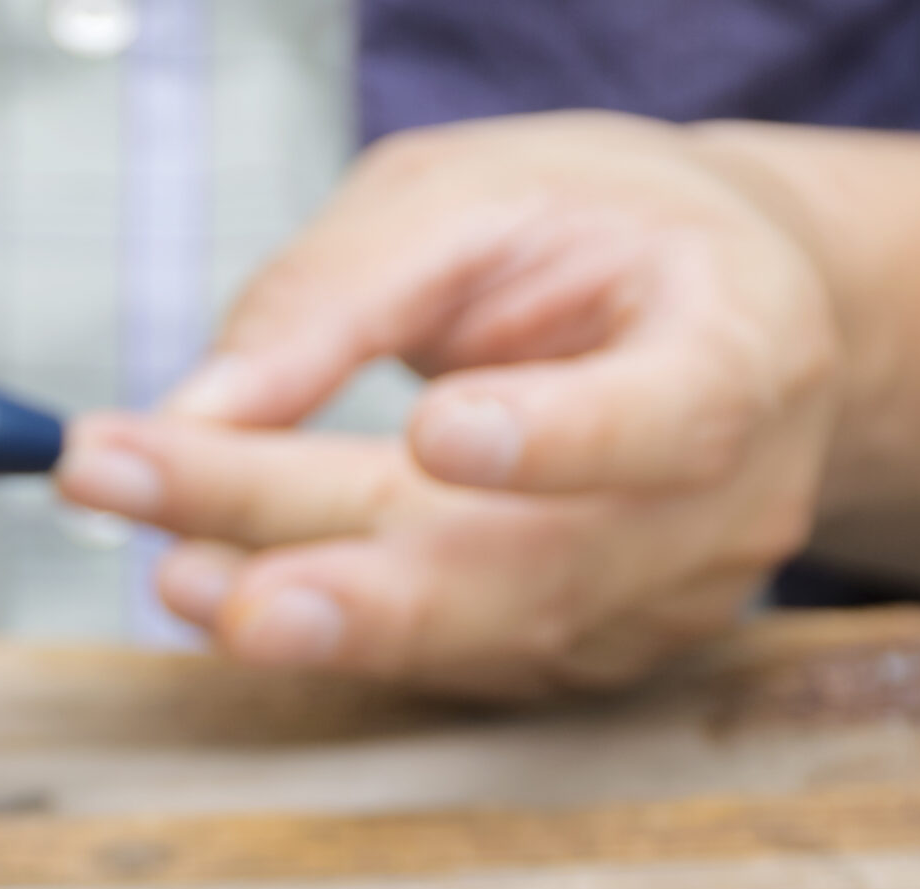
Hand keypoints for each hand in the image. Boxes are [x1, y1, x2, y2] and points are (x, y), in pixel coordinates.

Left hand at [56, 113, 838, 696]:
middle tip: (184, 560)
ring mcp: (671, 603)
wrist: (727, 318)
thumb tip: (205, 405)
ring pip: (484, 637)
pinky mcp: (602, 656)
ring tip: (178, 576)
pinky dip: (344, 637)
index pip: (672, 415)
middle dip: (345, 573)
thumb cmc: (603, 234)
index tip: (432, 436)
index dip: (557, 439)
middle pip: (532, 563)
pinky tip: (236, 595)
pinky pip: (462, 665)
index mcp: (741, 347)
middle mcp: (727, 505)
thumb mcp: (475, 193)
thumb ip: (344, 287)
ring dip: (320, 620)